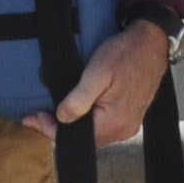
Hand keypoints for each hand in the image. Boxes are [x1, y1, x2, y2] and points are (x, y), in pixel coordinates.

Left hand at [31, 17, 173, 144]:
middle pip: (84, 139)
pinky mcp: (130, 118)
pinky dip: (87, 122)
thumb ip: (79, 99)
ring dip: (72, 126)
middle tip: (37, 116)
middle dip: (58, 129)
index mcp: (114, 122)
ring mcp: (128, 125)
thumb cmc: (124, 54)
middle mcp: (123, 130)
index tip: (32, 118)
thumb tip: (61, 118)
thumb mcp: (97, 73)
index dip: (49, 129)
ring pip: (93, 134)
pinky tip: (75, 111)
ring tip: (51, 114)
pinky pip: (104, 126)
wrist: (151, 43)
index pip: (74, 137)